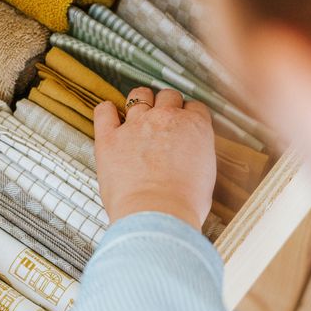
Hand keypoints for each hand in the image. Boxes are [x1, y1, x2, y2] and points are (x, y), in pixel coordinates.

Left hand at [94, 87, 215, 228]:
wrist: (156, 214)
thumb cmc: (183, 204)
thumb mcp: (206, 176)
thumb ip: (197, 157)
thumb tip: (191, 159)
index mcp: (194, 127)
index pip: (194, 107)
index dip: (188, 115)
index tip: (184, 123)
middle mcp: (166, 118)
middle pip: (168, 96)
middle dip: (166, 105)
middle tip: (162, 120)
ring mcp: (135, 125)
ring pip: (138, 96)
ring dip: (139, 101)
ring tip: (137, 113)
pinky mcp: (109, 138)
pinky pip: (104, 112)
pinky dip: (106, 111)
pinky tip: (109, 114)